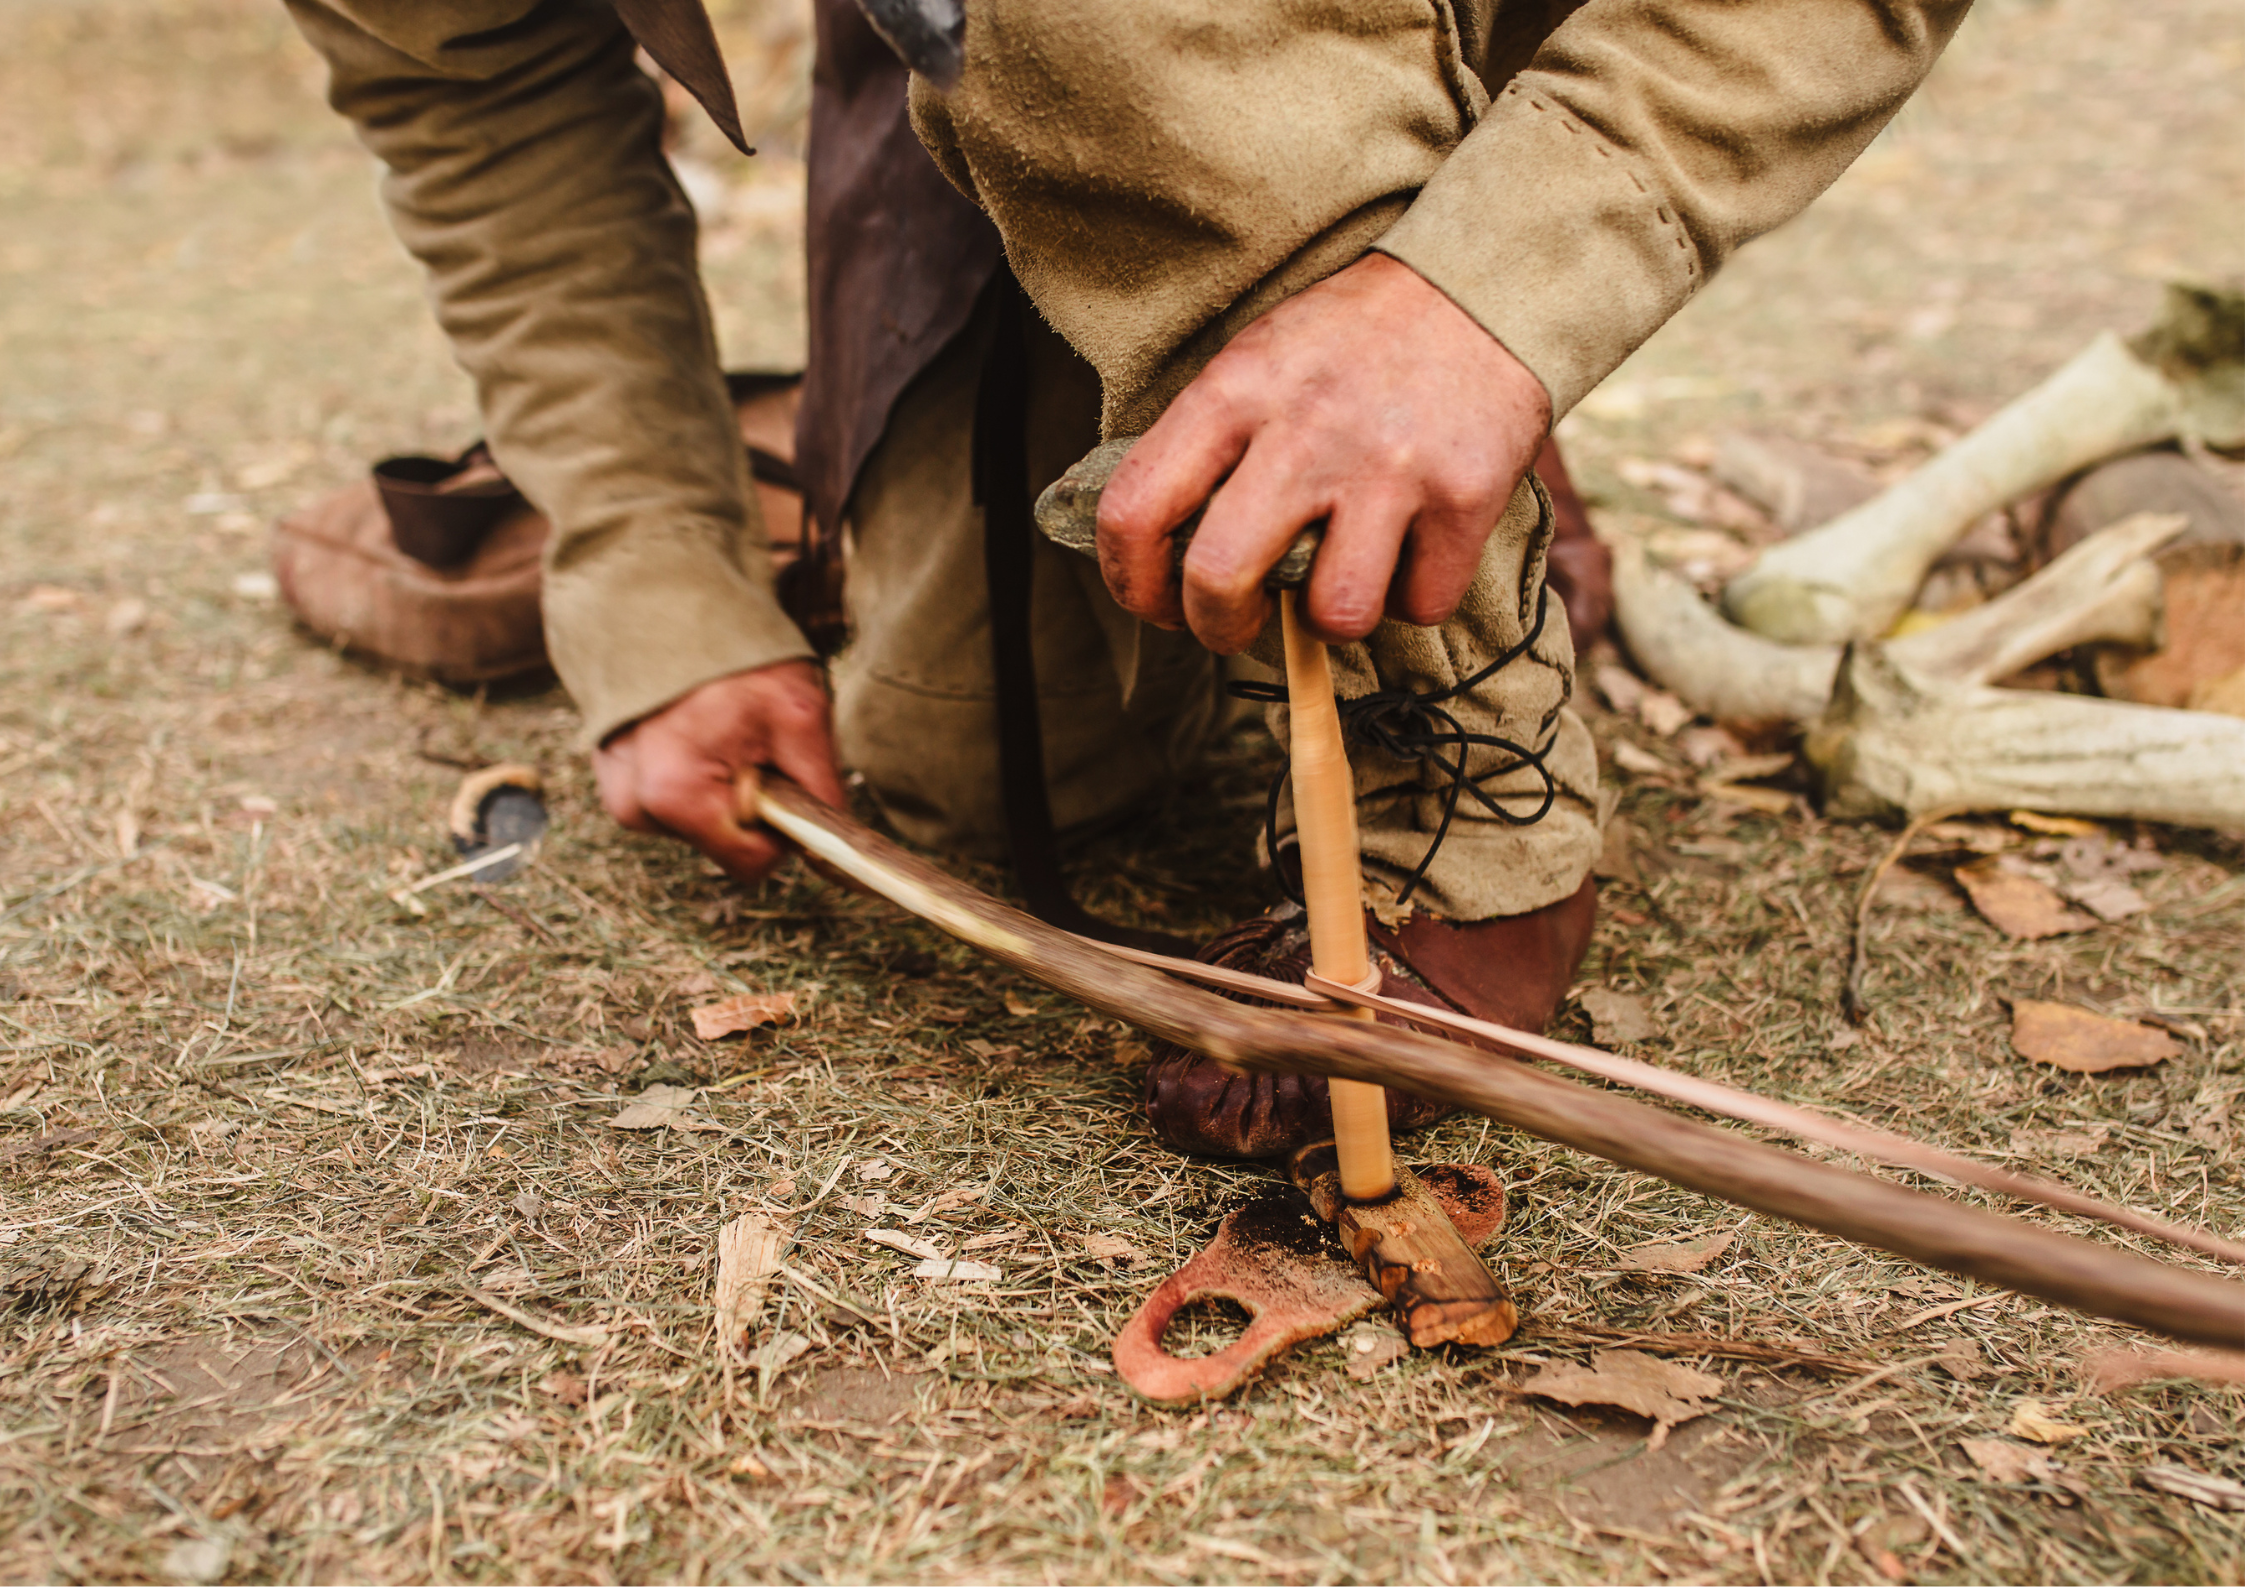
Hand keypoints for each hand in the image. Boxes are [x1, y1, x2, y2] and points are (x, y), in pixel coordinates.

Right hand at [593, 660, 844, 884]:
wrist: (669, 602)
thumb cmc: (736, 656)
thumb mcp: (800, 716)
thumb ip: (822, 792)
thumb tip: (838, 853)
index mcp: (676, 796)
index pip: (751, 864)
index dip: (781, 831)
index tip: (783, 778)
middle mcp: (635, 806)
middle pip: (722, 842)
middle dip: (748, 802)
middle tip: (749, 742)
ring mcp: (616, 792)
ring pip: (697, 823)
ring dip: (719, 787)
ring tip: (721, 729)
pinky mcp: (610, 777)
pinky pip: (669, 801)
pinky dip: (692, 774)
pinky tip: (695, 731)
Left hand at [1096, 252, 1551, 653]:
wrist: (1483, 285)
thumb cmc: (1353, 341)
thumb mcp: (1259, 361)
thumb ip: (1210, 445)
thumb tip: (1163, 555)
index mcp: (1234, 390)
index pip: (1134, 509)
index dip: (1130, 581)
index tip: (1155, 603)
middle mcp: (1304, 429)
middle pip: (1218, 578)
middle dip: (1216, 627)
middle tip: (1236, 624)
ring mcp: (1388, 465)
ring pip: (1333, 614)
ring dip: (1330, 619)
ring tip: (1339, 578)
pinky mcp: (1465, 494)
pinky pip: (1420, 604)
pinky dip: (1412, 597)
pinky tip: (1409, 553)